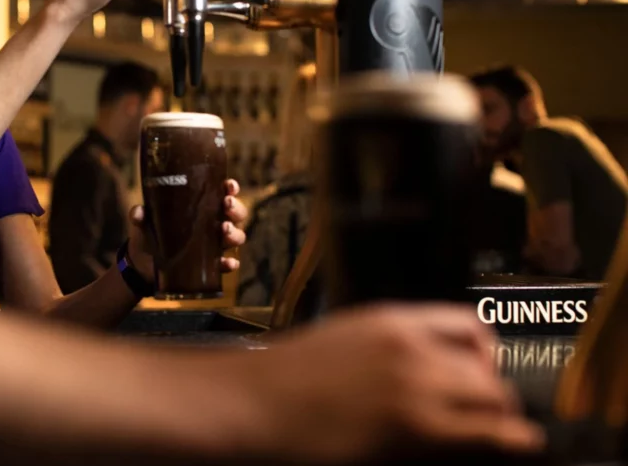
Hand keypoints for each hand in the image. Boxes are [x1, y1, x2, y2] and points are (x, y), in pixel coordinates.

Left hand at [127, 179, 248, 284]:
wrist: (142, 263)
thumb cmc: (149, 233)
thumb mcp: (144, 221)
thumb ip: (139, 215)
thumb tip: (138, 212)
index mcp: (202, 207)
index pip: (223, 193)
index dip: (230, 188)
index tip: (229, 185)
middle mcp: (213, 224)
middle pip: (236, 214)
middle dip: (236, 208)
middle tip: (226, 205)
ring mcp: (213, 245)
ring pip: (236, 237)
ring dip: (235, 233)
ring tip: (225, 230)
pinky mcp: (209, 266)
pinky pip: (226, 264)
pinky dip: (230, 264)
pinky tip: (228, 262)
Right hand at [221, 304, 544, 463]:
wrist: (253, 403)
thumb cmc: (281, 380)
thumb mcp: (341, 341)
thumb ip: (386, 348)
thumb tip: (420, 369)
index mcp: (391, 321)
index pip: (468, 326)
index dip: (485, 355)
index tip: (484, 374)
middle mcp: (411, 347)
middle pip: (486, 369)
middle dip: (494, 395)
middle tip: (488, 418)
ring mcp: (416, 386)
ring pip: (494, 400)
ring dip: (498, 420)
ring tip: (493, 440)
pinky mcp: (416, 428)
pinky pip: (487, 435)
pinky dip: (508, 443)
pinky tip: (516, 448)